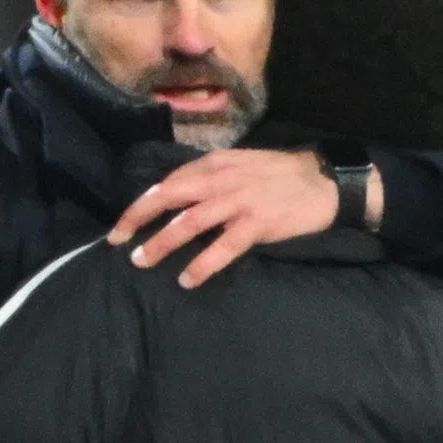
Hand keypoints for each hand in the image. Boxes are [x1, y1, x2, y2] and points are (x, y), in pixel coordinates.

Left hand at [108, 149, 382, 288]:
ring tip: (142, 261)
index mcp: (215, 163)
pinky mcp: (257, 224)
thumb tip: (178, 197)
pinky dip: (202, 264)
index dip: (141, 204)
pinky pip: (222, 247)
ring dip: (162, 243)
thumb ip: (210, 178)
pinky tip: (187, 279)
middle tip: (118, 242)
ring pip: (189, 223)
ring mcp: (239, 201)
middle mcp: (222, 179)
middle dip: (138, 219)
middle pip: (169, 197)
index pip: (168, 182)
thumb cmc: (281, 175)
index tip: (122, 225)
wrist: (325, 181)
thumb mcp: (241, 165)